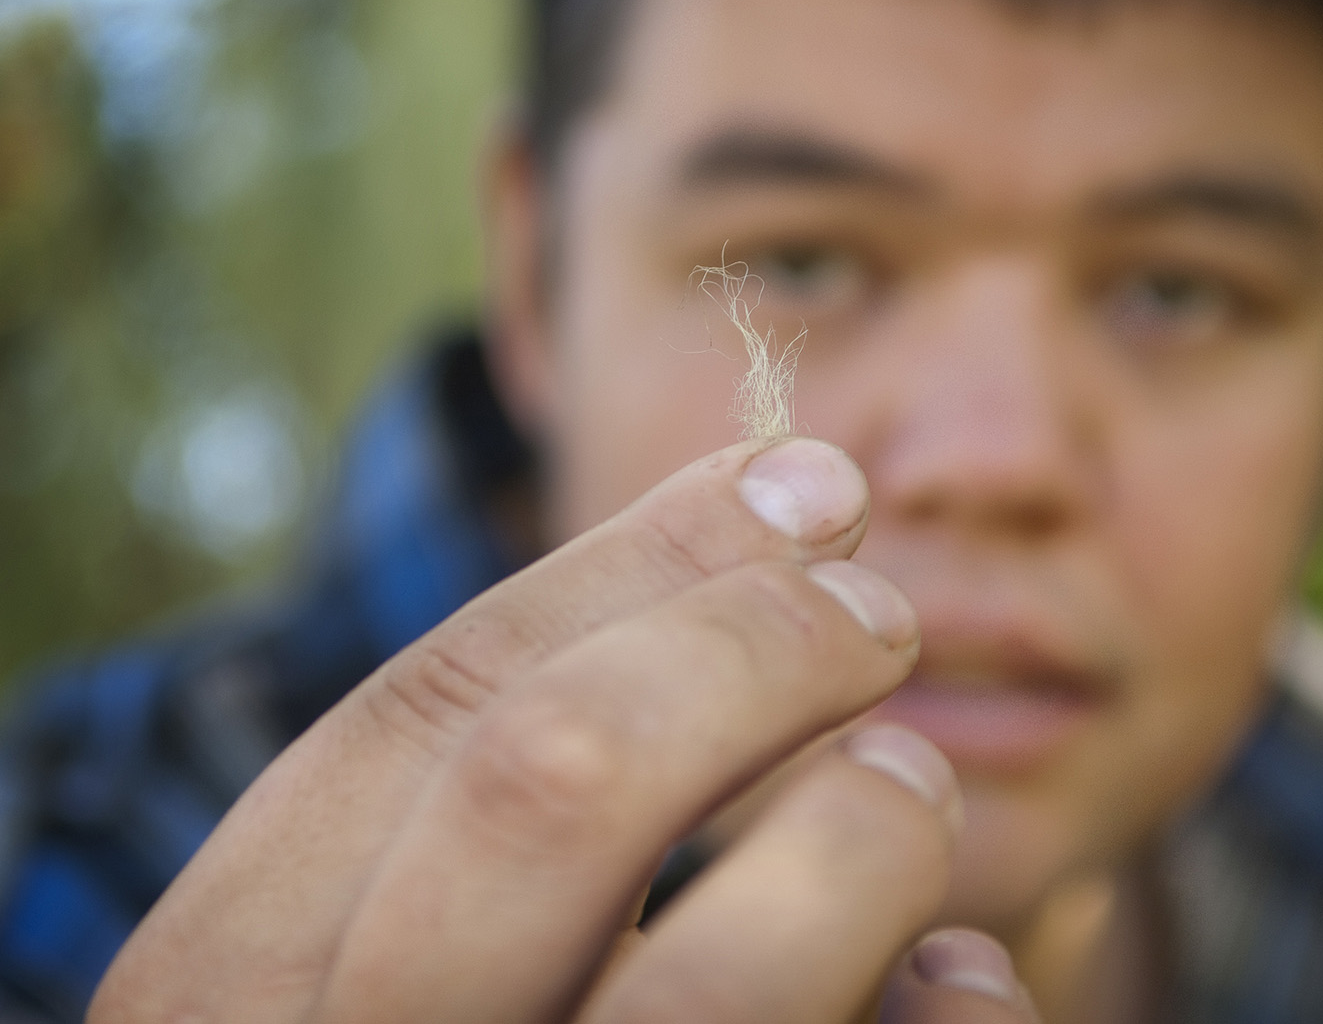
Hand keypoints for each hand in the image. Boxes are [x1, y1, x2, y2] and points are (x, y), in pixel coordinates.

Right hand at [89, 438, 1038, 1023]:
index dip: (633, 567)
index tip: (803, 484)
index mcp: (230, 991)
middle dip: (748, 650)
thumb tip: (792, 496)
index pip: (425, 715)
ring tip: (910, 782)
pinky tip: (961, 973)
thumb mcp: (418, 913)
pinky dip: (947, 1012)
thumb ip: (543, 746)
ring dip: (855, 832)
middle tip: (880, 609)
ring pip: (712, 991)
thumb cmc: (470, 1019)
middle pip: (549, 787)